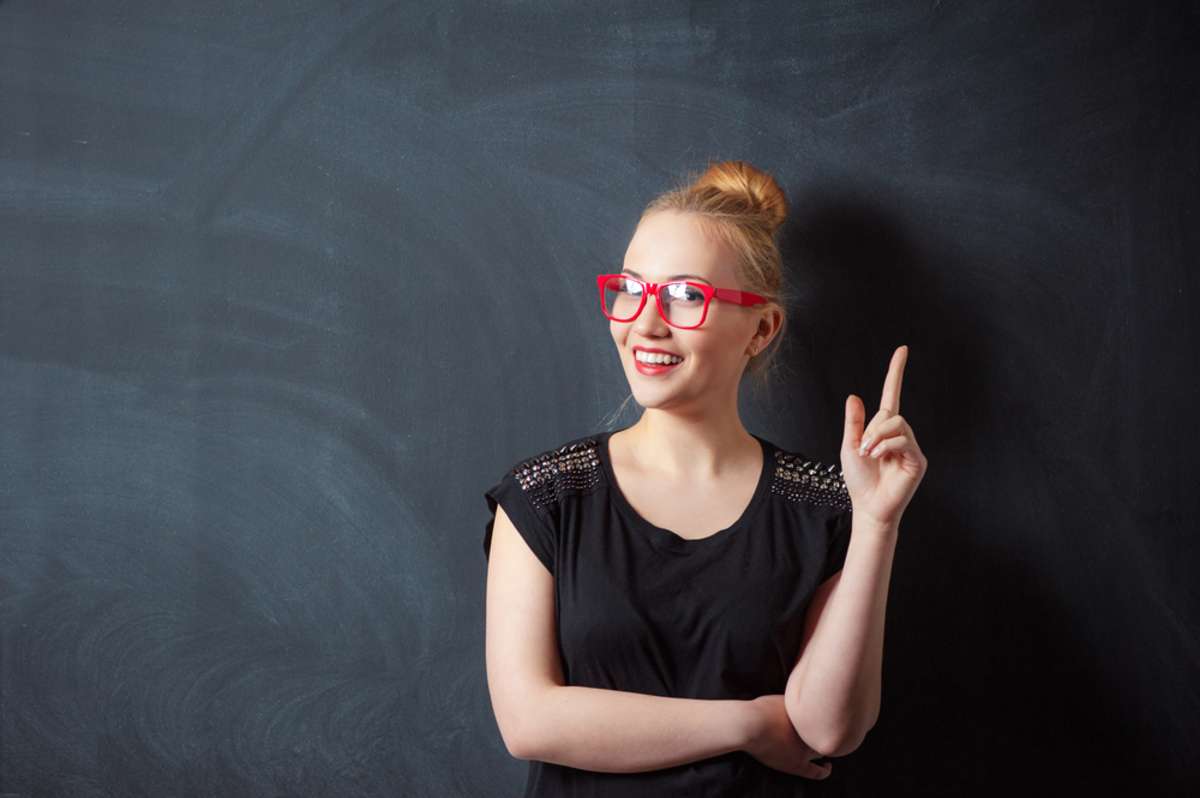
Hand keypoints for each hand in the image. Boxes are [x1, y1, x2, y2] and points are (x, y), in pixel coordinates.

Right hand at [742, 695, 832, 779]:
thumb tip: (802, 697)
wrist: (751, 724)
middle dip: (829, 734)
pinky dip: (824, 771)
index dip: (829, 721)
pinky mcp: (797, 764)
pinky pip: (817, 772)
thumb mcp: (783, 699)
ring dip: (824, 748)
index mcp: (808, 717)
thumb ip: (795, 702)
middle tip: (831, 733)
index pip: (828, 720)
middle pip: (827, 735)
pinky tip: (828, 767)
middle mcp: (810, 733)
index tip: (830, 720)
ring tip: (826, 746)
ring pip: (822, 751)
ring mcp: (805, 749)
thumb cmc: (761, 709)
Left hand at [842, 345, 927, 528]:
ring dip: (877, 438)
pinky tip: (879, 458)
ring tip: (870, 455)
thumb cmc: (859, 480)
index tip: (902, 350)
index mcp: (883, 429)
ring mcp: (911, 447)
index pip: (892, 395)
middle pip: (890, 413)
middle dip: (872, 429)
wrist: (868, 506)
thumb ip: (854, 423)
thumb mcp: (850, 447)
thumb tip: (854, 396)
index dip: (895, 372)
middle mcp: (901, 435)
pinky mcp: (917, 460)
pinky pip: (904, 440)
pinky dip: (886, 446)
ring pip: (897, 424)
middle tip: (863, 448)